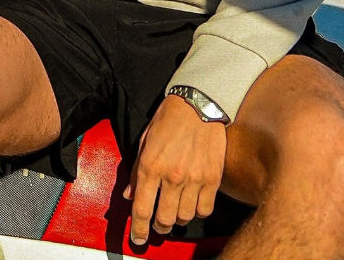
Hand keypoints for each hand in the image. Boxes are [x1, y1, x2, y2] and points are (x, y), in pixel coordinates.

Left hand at [124, 95, 226, 244]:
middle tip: (156, 228)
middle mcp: (172, 176)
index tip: (137, 239)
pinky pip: (205, 209)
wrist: (198, 104)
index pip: (142, 208)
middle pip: (164, 218)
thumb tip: (129, 194)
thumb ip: (136, 171)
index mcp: (150, 165)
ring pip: (184, 217)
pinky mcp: (213, 179)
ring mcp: (195, 179)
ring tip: (173, 216)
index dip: (138, 229)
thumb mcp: (144, 141)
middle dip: (157, 228)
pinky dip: (197, 213)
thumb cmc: (168, 119)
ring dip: (177, 221)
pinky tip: (192, 207)